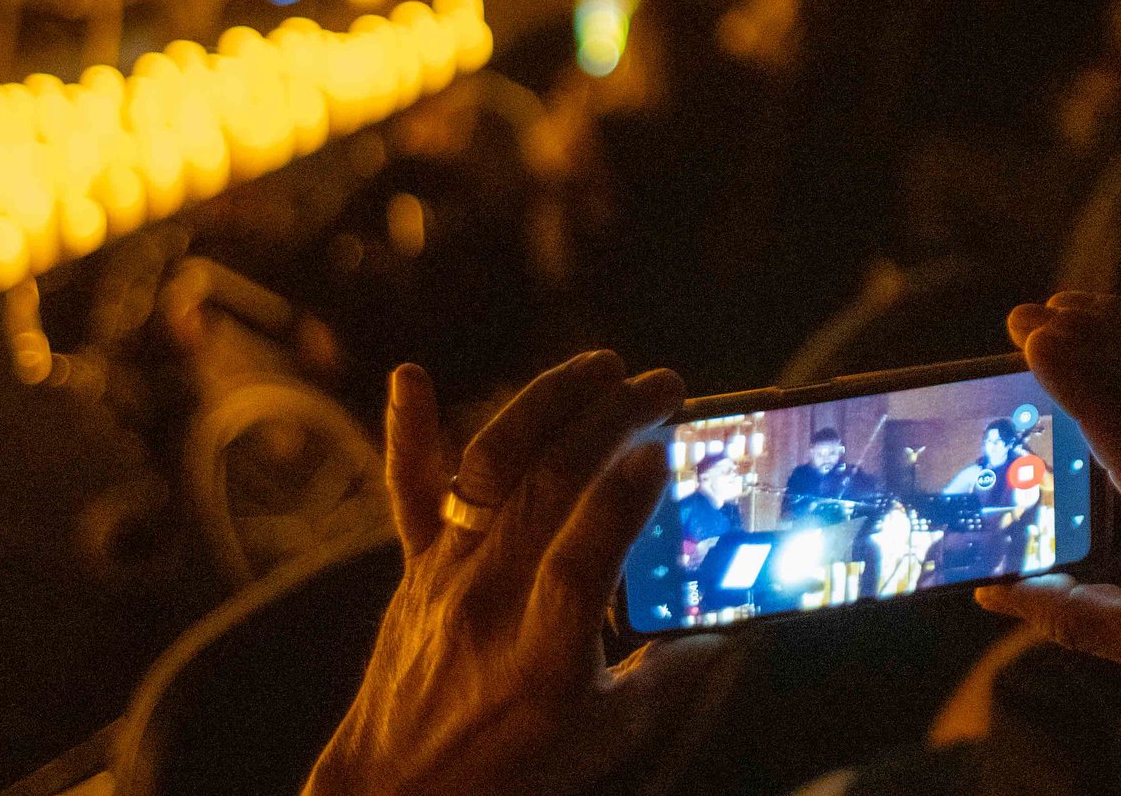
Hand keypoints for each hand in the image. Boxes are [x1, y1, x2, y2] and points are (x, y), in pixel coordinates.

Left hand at [305, 353, 733, 795]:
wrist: (395, 791)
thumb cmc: (508, 771)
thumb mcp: (603, 739)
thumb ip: (667, 682)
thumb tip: (725, 634)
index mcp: (543, 654)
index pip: (581, 563)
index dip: (620, 503)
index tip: (662, 451)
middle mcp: (489, 599)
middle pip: (545, 490)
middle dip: (608, 422)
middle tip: (663, 385)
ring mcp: (447, 573)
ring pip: (490, 469)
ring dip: (545, 404)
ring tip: (599, 368)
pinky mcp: (418, 565)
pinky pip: (410, 491)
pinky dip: (409, 431)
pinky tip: (410, 377)